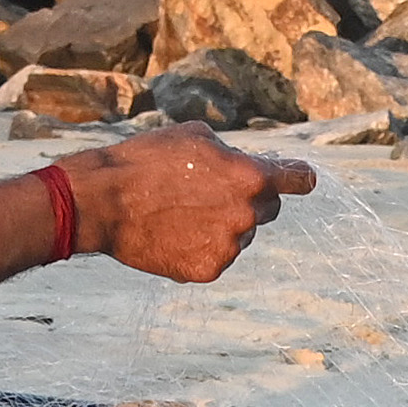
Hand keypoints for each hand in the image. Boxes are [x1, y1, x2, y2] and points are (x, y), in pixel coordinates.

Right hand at [73, 127, 316, 283]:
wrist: (104, 201)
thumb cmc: (146, 160)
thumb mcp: (194, 136)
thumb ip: (231, 154)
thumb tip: (245, 165)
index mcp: (251, 177)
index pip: (297, 180)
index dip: (299, 178)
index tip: (302, 180)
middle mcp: (247, 214)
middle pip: (266, 210)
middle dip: (248, 200)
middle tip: (210, 192)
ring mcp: (229, 247)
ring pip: (238, 235)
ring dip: (221, 225)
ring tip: (179, 211)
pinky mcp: (207, 270)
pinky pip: (216, 257)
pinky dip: (200, 247)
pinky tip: (172, 233)